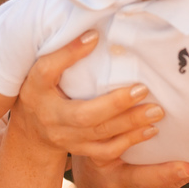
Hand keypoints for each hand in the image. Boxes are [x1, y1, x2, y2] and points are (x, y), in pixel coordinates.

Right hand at [15, 31, 162, 160]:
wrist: (33, 132)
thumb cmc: (42, 92)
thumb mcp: (42, 71)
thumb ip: (63, 54)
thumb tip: (94, 35)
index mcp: (38, 92)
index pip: (48, 71)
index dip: (69, 54)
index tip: (95, 37)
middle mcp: (53, 119)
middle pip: (85, 116)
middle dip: (116, 104)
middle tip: (143, 89)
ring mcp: (68, 139)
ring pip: (101, 136)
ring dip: (131, 124)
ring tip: (156, 112)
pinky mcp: (81, 151)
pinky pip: (107, 152)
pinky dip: (129, 142)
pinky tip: (149, 131)